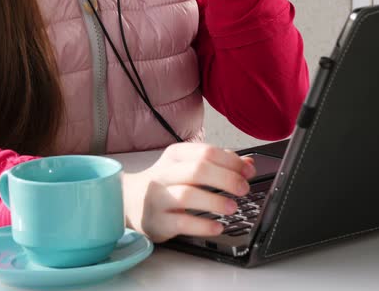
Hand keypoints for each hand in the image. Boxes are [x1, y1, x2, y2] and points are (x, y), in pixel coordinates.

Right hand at [122, 143, 255, 242]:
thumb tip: (248, 164)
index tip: (248, 171)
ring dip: (215, 202)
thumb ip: (219, 163)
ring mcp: (158, 198)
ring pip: (187, 195)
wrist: (130, 202)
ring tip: (232, 207)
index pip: (206, 152)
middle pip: (198, 170)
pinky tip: (217, 226)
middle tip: (244, 189)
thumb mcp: (189, 167)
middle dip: (226, 179)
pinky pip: (181, 223)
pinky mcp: (157, 222)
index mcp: (175, 156)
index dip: (231, 161)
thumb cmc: (167, 183)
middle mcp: (164, 174)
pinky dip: (202, 226)